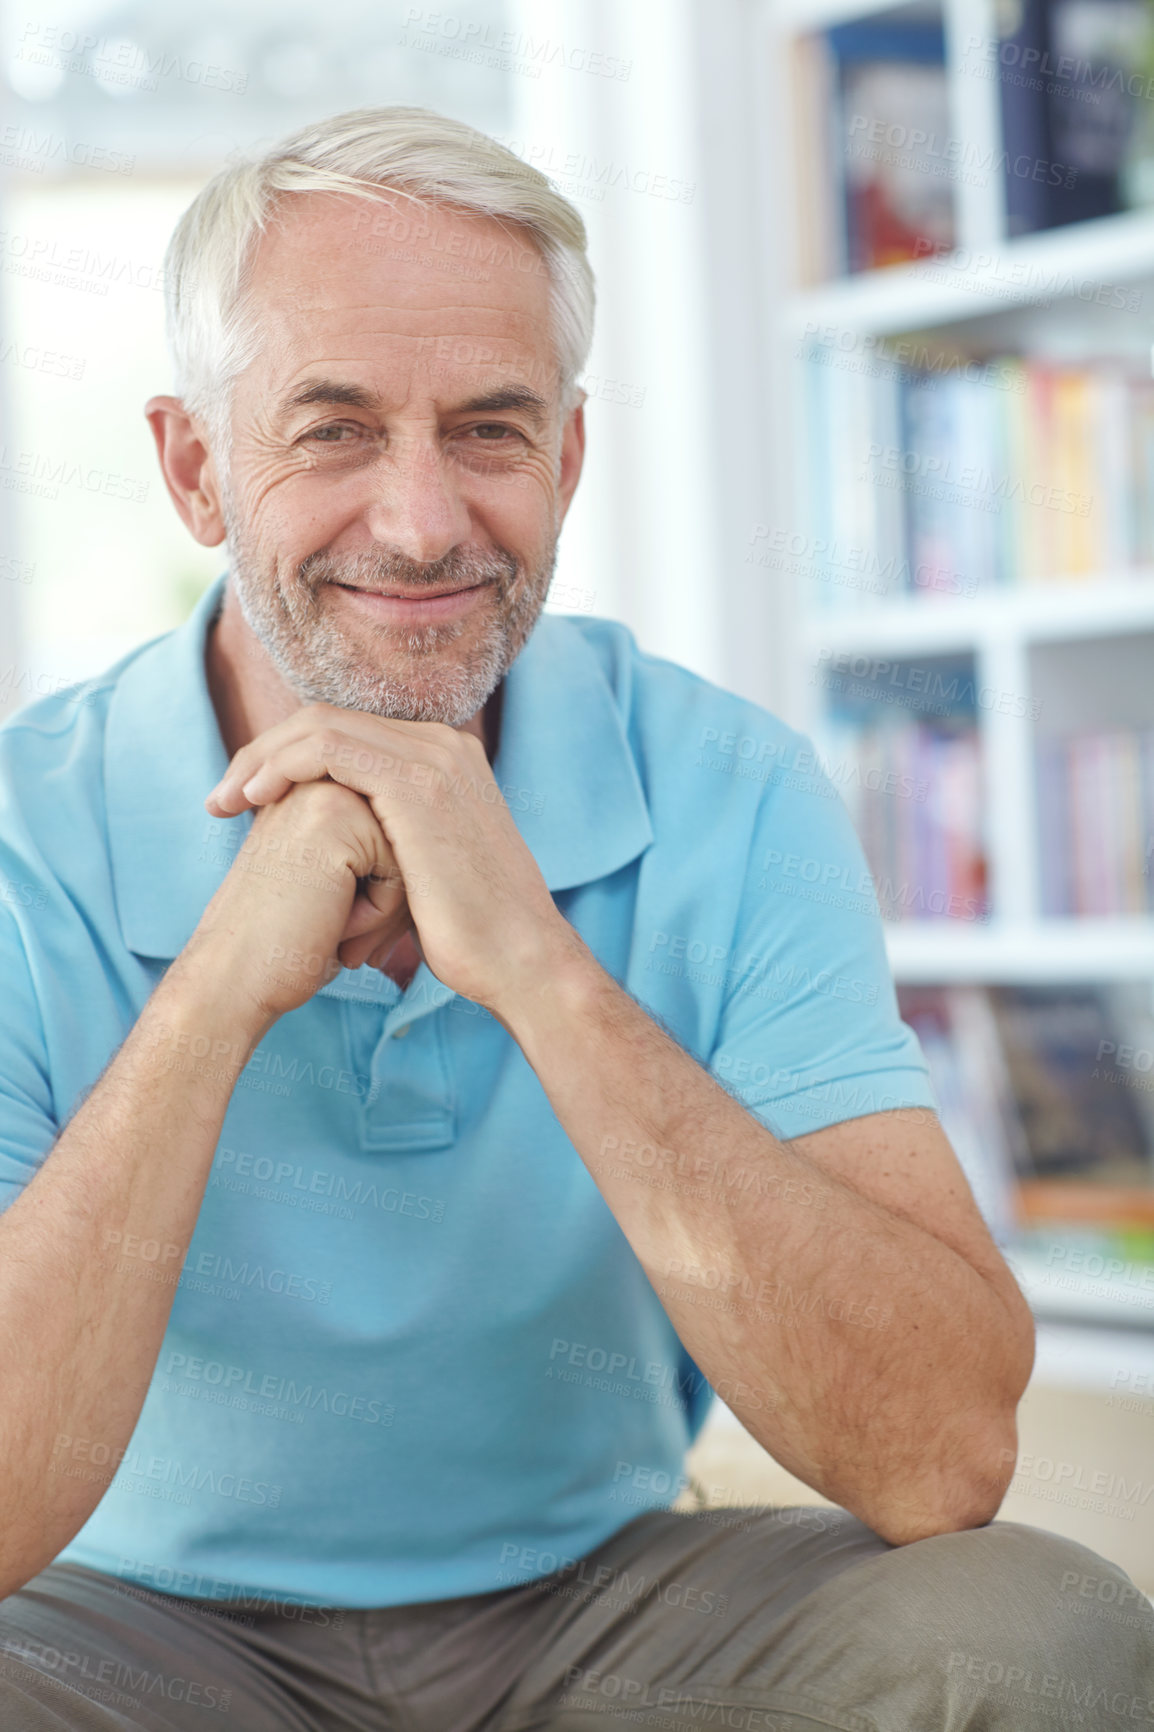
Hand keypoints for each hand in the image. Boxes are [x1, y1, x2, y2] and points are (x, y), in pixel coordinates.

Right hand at [184, 779, 414, 1029]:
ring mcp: (325, 790)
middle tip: (332, 927)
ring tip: (333, 927)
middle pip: (410, 840)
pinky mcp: (335, 817)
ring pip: (412, 853)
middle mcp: (321, 778)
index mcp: (319, 788)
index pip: (401, 837)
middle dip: (389, 899)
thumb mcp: (338, 882)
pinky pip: (404, 869)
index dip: (383, 892)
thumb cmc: (290, 944)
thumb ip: (375, 846)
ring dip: (385, 909)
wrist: (234, 982)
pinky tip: (333, 926)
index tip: (330, 917)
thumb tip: (441, 846)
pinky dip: (379, 915)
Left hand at [204, 706, 583, 1018]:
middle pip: (327, 718)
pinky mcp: (416, 781)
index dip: (287, 758)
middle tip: (220, 798)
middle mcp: (442, 745)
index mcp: (444, 759)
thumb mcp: (422, 870)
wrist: (519, 960)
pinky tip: (253, 798)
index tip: (245, 800)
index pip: (347, 732)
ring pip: (320, 724)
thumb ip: (388, 840)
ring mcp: (433, 757)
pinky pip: (328, 747)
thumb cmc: (469, 934)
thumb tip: (344, 858)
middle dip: (263, 752)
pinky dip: (281, 765)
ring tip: (225, 801)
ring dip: (261, 758)